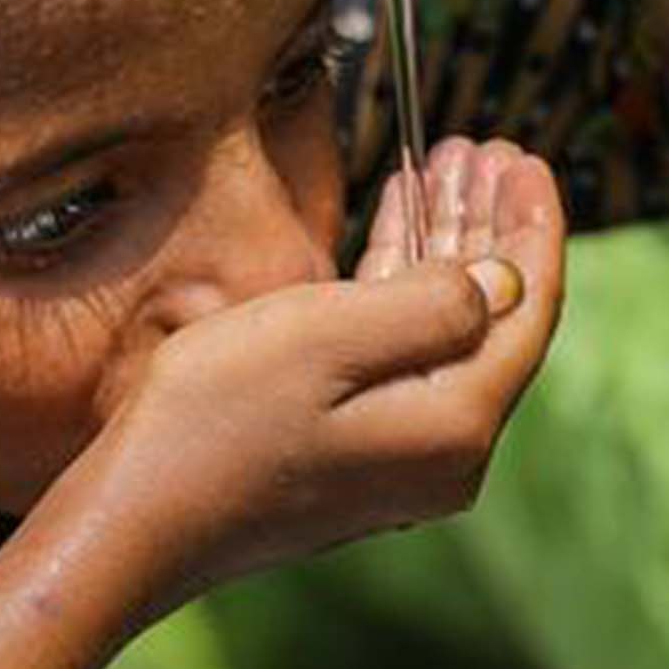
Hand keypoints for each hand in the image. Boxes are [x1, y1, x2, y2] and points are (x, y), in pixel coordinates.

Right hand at [81, 138, 565, 610]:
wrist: (134, 519)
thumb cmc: (216, 421)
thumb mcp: (325, 337)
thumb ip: (431, 305)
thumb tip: (503, 283)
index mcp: (454, 425)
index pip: (527, 310)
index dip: (533, 226)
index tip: (530, 159)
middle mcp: (443, 452)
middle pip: (494, 317)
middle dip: (492, 225)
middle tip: (492, 149)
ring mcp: (398, 455)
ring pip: (446, 328)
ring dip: (447, 245)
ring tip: (447, 167)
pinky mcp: (354, 449)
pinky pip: (401, 351)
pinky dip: (402, 285)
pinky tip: (396, 231)